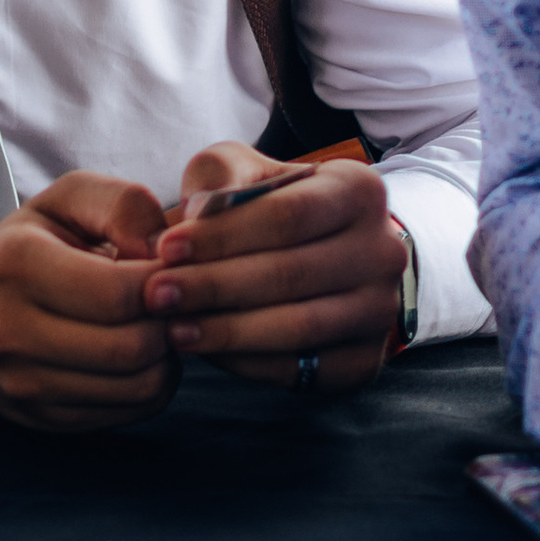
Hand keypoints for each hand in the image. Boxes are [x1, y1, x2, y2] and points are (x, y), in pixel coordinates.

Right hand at [0, 173, 178, 430]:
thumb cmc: (22, 249)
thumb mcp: (65, 201)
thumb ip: (123, 205)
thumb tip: (166, 252)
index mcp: (15, 265)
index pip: (120, 293)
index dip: (166, 283)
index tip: (171, 270)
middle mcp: (9, 331)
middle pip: (132, 346)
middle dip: (170, 322)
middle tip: (173, 300)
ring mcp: (23, 383)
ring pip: (139, 386)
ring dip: (167, 356)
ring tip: (155, 324)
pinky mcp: (44, 418)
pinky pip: (130, 410)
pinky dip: (152, 382)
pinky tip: (138, 352)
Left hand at [142, 141, 405, 393]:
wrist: (329, 256)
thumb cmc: (273, 207)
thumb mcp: (249, 172)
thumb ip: (222, 177)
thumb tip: (197, 216)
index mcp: (360, 191)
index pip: (288, 215)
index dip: (222, 235)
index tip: (165, 248)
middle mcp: (383, 251)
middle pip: (291, 274)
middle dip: (214, 286)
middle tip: (156, 295)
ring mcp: (379, 311)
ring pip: (298, 326)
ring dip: (227, 331)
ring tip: (172, 328)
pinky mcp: (363, 361)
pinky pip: (301, 368)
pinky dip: (246, 362)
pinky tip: (205, 350)